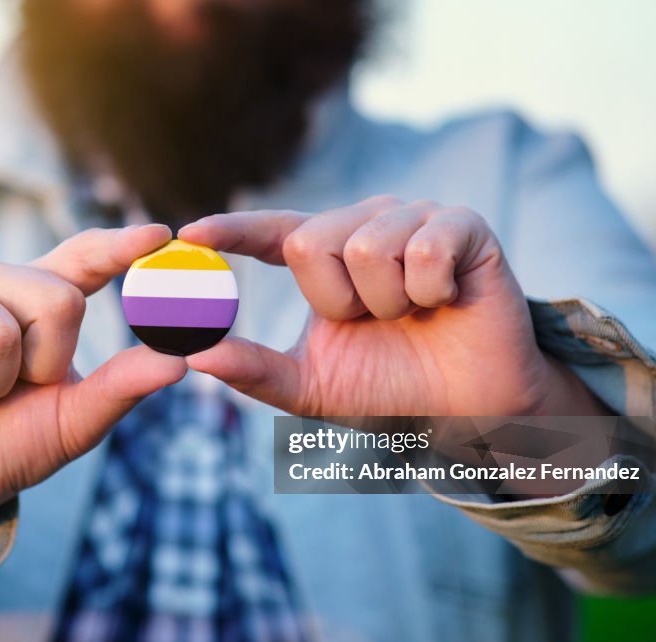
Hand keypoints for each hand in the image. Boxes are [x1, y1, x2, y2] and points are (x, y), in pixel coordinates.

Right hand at [0, 225, 185, 578]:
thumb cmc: (4, 444)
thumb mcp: (74, 420)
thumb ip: (121, 387)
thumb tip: (180, 361)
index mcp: (39, 296)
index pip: (86, 256)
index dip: (122, 245)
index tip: (162, 235)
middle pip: (58, 301)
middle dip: (45, 366)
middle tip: (11, 389)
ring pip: (2, 332)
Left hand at [178, 196, 606, 417]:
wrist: (467, 408)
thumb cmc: (387, 390)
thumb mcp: (311, 387)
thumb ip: (255, 371)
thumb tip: (195, 357)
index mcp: (325, 256)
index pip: (270, 231)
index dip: (231, 229)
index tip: (188, 234)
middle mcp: (363, 225)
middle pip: (310, 240)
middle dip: (336, 300)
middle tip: (372, 321)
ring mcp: (412, 218)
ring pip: (366, 247)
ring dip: (386, 303)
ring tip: (411, 313)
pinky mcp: (462, 224)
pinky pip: (424, 249)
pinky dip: (431, 292)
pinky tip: (446, 301)